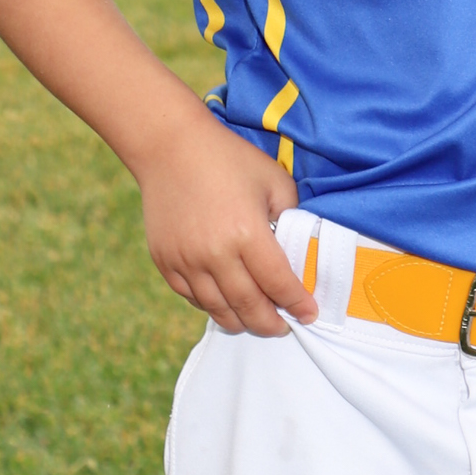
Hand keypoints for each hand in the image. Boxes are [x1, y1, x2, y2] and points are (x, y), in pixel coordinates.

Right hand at [136, 104, 318, 337]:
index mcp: (247, 233)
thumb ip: (290, 216)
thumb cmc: (229, 159)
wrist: (171, 148)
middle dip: (270, 323)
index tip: (310, 315)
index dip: (297, 303)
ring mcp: (186, 261)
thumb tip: (297, 247)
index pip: (278, 283)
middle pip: (248, 306)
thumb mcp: (273, 180)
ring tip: (256, 321)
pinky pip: (192, 297)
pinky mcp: (166, 262)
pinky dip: (211, 306)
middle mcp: (215, 254)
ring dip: (241, 321)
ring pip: (218, 309)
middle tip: (284, 327)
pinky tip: (225, 304)